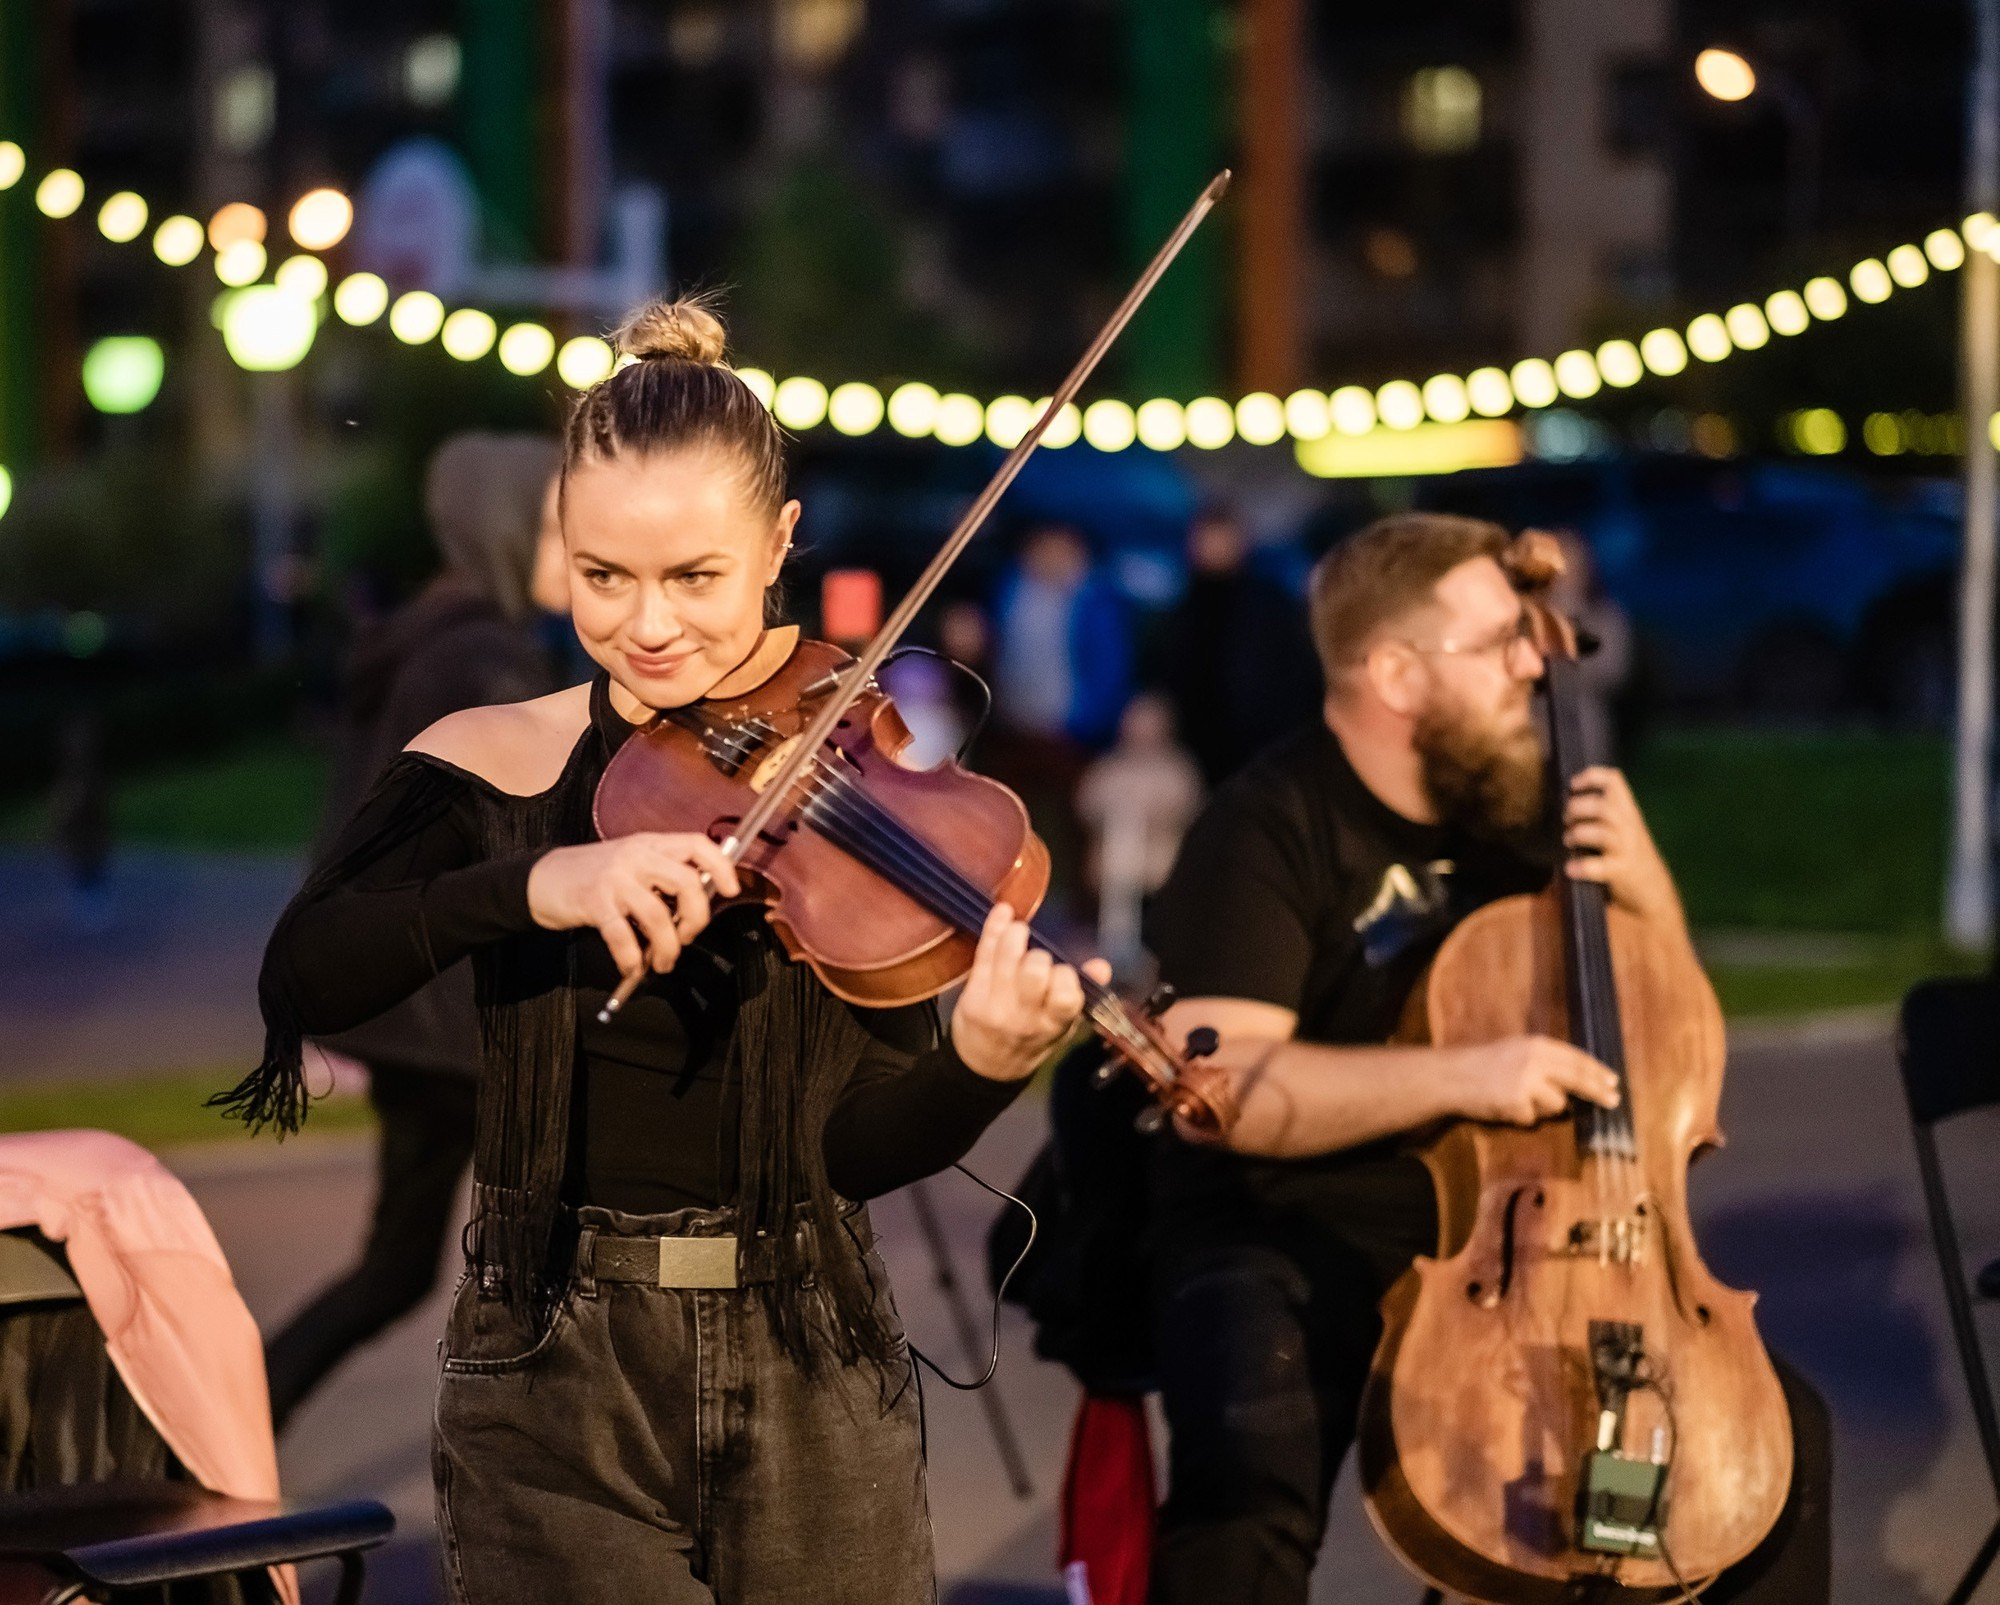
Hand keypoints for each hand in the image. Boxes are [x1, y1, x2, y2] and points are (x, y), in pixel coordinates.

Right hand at [527, 834, 740, 986]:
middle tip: (688, 937)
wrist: (542, 879)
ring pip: (659, 916)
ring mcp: (614, 878)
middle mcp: (636, 855)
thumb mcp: (633, 864)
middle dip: (697, 918)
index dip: (721, 867)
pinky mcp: (593, 902)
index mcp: (652, 844)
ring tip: (664, 962)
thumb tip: (700, 908)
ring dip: (668, 948)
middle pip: (687, 882)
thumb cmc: (596, 876)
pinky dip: (633, 959)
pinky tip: (633, 967)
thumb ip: (664, 878)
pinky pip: (623, 937)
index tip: (731, 890)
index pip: (698, 844)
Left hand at [951, 904, 1111, 1081]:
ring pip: (1006, 958)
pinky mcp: (972, 996)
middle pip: (1034, 972)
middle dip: (1039, 956)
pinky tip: (1003, 912)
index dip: (1066, 976)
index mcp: (1052, 1024)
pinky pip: (983, 953)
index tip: (1062, 969)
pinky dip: (994, 927)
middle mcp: (1024, 1017)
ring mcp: (995, 1006)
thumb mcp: (1061, 1026)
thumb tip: (1101, 966)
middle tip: (1037, 957)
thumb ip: (1080, 996)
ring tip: (1019, 931)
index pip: (1065, 996)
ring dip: (1015, 935)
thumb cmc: (1031, 1040)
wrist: (985, 1065)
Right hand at [1451, 1034, 1619, 1126]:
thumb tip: (1578, 1080)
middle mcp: (1535, 1060)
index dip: (1597, 1071)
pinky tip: (1505, 1107)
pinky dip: (1522, 1118)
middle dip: (1597, 1091)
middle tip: (1614, 1101)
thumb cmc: (1484, 1064)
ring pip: (1556, 1105)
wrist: (1452, 1076)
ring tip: (1517, 1099)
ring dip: (1543, 1108)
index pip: (1576, 1058)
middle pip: (1577, 1079)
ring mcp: (1527, 1082)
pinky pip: (1533, 1119)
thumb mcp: (1517, 1051)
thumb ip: (1545, 1061)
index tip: (1613, 1081)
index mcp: (1537, 1045)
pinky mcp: (1517, 1103)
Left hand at [1563, 766, 1682, 926]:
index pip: (1614, 782)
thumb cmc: (1629, 855)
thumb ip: (1604, 815)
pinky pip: (1599, 866)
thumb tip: (1564, 805)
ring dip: (1577, 834)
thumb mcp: (1623, 829)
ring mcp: (1627, 849)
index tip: (1573, 784)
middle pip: (1603, 807)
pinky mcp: (1622, 871)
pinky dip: (1581, 866)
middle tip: (1567, 818)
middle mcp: (1630, 827)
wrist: (1654, 890)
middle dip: (1578, 809)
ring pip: (1601, 833)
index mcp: (1628, 812)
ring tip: (1568, 840)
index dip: (1592, 777)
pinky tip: (1570, 868)